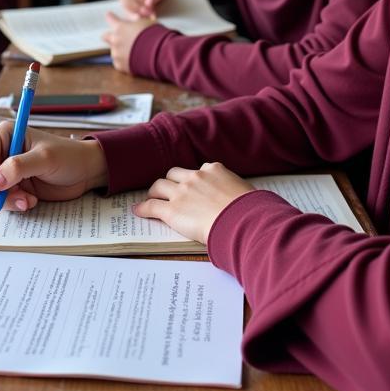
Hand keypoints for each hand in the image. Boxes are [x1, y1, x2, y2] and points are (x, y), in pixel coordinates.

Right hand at [0, 122, 108, 212]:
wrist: (85, 171)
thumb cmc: (68, 156)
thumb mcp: (45, 158)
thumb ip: (19, 167)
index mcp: (4, 136)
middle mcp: (1, 153)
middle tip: (18, 199)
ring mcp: (6, 171)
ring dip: (6, 201)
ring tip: (28, 201)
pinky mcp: (14, 187)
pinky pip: (2, 200)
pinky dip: (13, 204)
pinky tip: (31, 201)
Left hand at [103, 10, 154, 71]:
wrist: (159, 53)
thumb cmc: (154, 35)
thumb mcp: (146, 22)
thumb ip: (136, 22)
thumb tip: (135, 20)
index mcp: (120, 27)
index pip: (110, 19)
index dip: (111, 17)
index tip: (110, 15)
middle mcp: (115, 40)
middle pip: (105, 36)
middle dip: (110, 36)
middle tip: (118, 37)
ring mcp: (117, 54)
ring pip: (113, 51)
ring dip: (119, 50)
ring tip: (130, 51)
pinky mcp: (121, 66)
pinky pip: (118, 62)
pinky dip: (123, 61)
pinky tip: (131, 59)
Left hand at [134, 163, 253, 245]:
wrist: (242, 220)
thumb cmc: (250, 210)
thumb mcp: (245, 192)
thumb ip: (235, 191)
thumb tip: (242, 200)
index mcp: (214, 170)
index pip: (200, 170)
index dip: (194, 179)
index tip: (193, 185)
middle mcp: (195, 176)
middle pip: (174, 173)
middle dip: (170, 181)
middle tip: (168, 190)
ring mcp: (182, 192)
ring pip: (159, 186)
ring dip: (155, 192)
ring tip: (151, 198)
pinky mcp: (172, 210)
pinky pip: (152, 206)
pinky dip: (143, 208)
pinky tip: (139, 211)